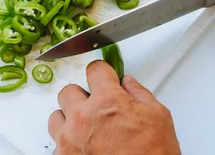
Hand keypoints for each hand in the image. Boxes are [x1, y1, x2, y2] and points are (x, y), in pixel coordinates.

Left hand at [48, 60, 180, 154]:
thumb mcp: (158, 117)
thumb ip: (140, 94)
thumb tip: (129, 84)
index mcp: (107, 101)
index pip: (94, 70)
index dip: (101, 73)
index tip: (103, 77)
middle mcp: (83, 117)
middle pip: (69, 91)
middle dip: (83, 96)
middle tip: (96, 106)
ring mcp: (69, 140)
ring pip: (56, 117)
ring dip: (69, 119)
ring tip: (87, 128)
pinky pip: (56, 143)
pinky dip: (68, 142)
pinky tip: (84, 146)